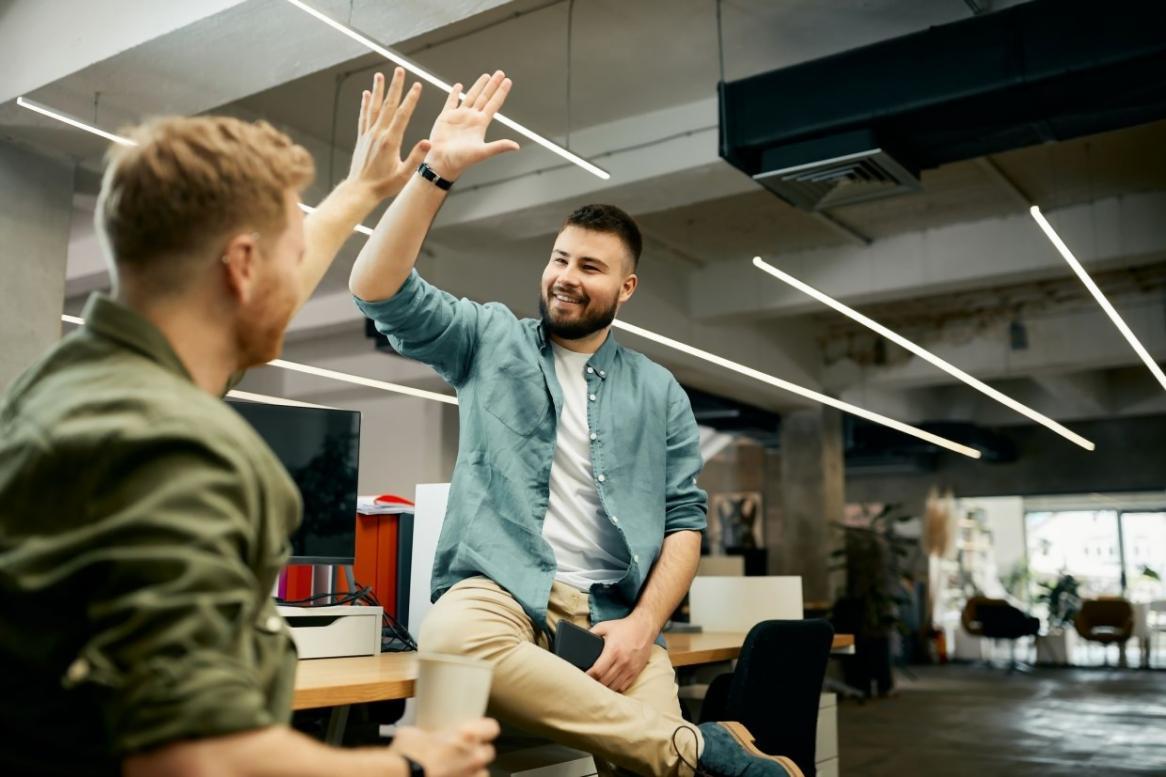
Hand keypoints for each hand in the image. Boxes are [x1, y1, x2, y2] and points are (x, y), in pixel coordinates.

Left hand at [346, 68, 429, 199]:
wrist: (360, 190)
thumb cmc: (384, 185)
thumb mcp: (404, 174)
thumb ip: (416, 157)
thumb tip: (428, 143)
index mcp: (390, 141)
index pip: (402, 115)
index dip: (410, 99)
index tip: (417, 85)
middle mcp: (378, 134)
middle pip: (388, 105)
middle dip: (395, 86)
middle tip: (399, 70)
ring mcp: (368, 134)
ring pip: (374, 107)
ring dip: (378, 90)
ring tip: (380, 75)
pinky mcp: (362, 138)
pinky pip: (364, 116)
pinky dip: (365, 104)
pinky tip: (366, 94)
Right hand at [390, 718, 499, 776]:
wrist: (400, 775)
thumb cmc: (407, 755)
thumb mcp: (414, 733)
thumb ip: (424, 733)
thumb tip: (419, 736)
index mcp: (466, 735)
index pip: (492, 728)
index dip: (485, 729)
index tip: (479, 730)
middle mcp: (473, 757)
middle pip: (489, 752)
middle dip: (478, 752)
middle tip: (462, 752)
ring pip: (483, 773)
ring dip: (473, 771)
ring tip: (458, 770)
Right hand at [424, 70, 519, 180]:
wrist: (442, 163)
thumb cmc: (462, 160)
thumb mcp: (482, 152)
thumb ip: (499, 147)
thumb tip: (516, 146)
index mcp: (481, 124)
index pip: (494, 104)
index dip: (501, 92)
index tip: (508, 81)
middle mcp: (472, 118)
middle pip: (485, 97)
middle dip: (492, 85)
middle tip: (500, 73)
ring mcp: (459, 116)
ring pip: (471, 96)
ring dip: (478, 86)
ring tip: (486, 76)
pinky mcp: (446, 117)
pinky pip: (451, 102)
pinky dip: (455, 94)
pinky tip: (459, 86)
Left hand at [586, 613, 655, 692]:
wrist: (644, 628)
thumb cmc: (624, 627)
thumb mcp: (605, 626)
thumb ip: (592, 632)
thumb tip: (579, 639)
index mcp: (613, 651)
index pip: (598, 671)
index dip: (588, 676)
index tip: (581, 677)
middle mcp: (622, 662)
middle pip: (604, 681)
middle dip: (594, 683)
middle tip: (586, 683)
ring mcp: (630, 669)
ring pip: (614, 687)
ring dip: (604, 688)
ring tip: (597, 685)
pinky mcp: (636, 672)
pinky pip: (623, 687)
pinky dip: (615, 688)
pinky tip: (610, 685)